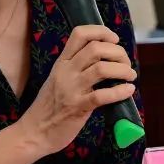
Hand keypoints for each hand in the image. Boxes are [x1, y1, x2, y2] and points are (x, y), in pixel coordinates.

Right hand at [15, 25, 135, 155]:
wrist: (33, 132)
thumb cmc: (49, 106)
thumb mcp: (58, 79)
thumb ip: (76, 68)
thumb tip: (106, 61)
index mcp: (62, 62)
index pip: (80, 34)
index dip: (101, 31)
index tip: (114, 39)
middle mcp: (66, 71)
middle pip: (96, 49)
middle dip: (117, 52)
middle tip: (126, 63)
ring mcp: (71, 89)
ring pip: (101, 69)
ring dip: (122, 69)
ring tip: (130, 75)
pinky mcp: (77, 107)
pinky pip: (102, 95)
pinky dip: (120, 91)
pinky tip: (128, 90)